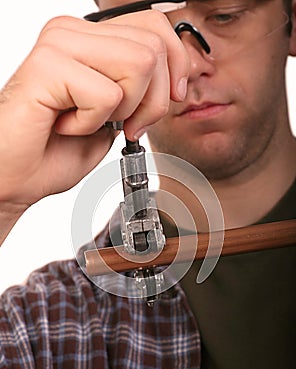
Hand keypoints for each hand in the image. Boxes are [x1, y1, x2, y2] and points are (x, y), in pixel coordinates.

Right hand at [0, 11, 188, 212]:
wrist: (18, 176)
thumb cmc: (56, 150)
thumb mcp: (115, 117)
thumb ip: (140, 89)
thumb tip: (174, 78)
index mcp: (90, 39)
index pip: (154, 27)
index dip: (175, 66)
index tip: (170, 97)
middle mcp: (73, 33)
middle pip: (153, 47)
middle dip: (152, 101)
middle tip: (124, 125)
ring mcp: (58, 45)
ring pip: (139, 63)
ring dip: (122, 110)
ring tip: (88, 122)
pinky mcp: (46, 66)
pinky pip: (105, 94)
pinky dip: (92, 124)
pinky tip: (65, 126)